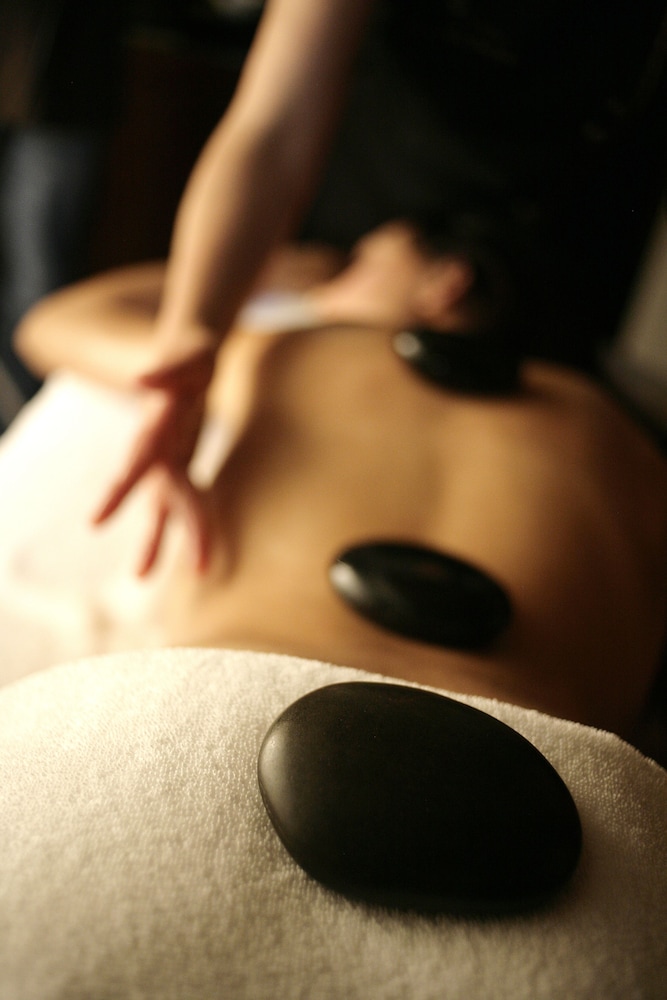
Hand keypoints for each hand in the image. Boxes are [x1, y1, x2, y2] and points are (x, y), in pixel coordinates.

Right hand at [92, 344, 217, 574]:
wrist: (190, 353)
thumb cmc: (193, 353)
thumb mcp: (190, 355)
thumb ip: (168, 368)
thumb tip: (139, 382)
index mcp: (155, 427)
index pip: (136, 464)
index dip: (118, 493)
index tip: (94, 522)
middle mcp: (157, 449)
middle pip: (158, 497)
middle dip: (156, 536)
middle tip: (141, 576)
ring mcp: (169, 457)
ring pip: (166, 505)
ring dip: (160, 540)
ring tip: (142, 577)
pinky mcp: (183, 460)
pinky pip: (186, 498)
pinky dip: (189, 523)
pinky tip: (191, 554)